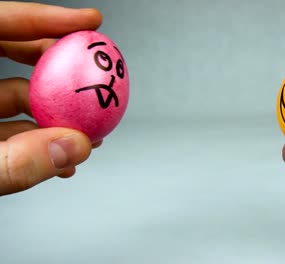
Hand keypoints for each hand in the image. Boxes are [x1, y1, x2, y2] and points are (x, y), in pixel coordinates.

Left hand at [0, 2, 101, 194]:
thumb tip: (73, 147)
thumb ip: (14, 162)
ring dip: (58, 118)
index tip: (89, 24)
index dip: (46, 18)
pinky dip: (39, 142)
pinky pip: (10, 129)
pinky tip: (62, 156)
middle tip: (95, 76)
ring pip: (17, 99)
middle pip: (14, 56)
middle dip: (63, 69)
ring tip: (87, 135)